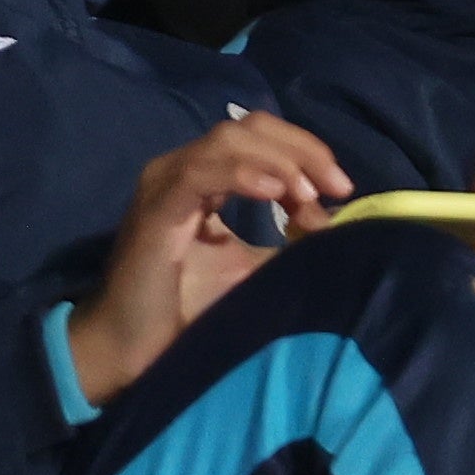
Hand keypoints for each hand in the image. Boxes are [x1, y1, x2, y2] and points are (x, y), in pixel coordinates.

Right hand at [66, 115, 354, 406]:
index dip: (304, 151)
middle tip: (339, 188)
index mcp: (201, 177)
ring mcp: (164, 184)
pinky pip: (199, 173)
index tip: (343, 191)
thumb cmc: (187, 310)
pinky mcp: (156, 209)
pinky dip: (240, 174)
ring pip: (225, 140)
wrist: (131, 348)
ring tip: (309, 197)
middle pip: (246, 127)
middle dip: (301, 150)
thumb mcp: (250, 269)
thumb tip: (334, 228)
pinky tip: (274, 193)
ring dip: (279, 162)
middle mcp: (179, 169)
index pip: (256, 136)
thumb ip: (286, 243)